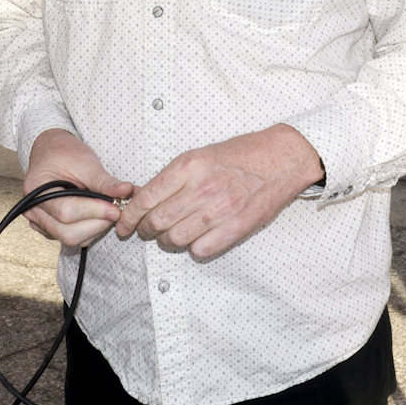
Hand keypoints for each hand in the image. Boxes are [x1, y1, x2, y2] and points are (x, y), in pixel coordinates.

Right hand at [23, 129, 133, 246]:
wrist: (51, 152)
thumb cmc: (65, 154)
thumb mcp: (86, 162)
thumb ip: (104, 181)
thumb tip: (126, 191)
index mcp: (36, 190)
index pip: (66, 212)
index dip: (95, 212)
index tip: (116, 208)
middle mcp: (33, 210)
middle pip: (68, 232)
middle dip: (97, 224)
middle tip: (115, 210)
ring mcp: (40, 222)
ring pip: (71, 239)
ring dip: (95, 228)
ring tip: (106, 210)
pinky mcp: (49, 228)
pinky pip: (70, 237)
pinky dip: (88, 230)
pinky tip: (96, 214)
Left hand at [114, 124, 323, 258]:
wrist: (281, 158)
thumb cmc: (240, 154)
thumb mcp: (201, 154)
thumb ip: (174, 176)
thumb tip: (146, 198)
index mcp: (188, 165)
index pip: (146, 198)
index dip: (129, 216)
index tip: (124, 224)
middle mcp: (202, 187)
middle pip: (157, 222)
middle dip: (145, 230)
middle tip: (147, 230)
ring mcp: (220, 209)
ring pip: (175, 239)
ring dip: (168, 241)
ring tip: (172, 235)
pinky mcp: (236, 227)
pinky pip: (200, 250)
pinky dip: (194, 248)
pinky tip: (197, 238)